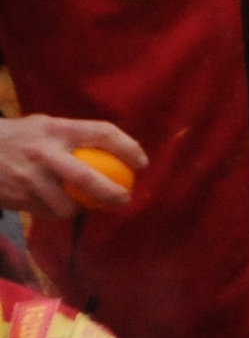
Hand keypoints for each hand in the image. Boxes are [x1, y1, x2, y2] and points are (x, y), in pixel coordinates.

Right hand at [0, 116, 143, 218]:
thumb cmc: (17, 137)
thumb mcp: (44, 125)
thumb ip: (73, 135)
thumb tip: (113, 149)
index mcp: (57, 129)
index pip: (103, 133)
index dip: (129, 148)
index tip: (141, 163)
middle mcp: (45, 152)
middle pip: (88, 178)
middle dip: (112, 193)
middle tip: (124, 198)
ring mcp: (30, 178)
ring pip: (67, 204)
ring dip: (80, 208)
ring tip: (82, 203)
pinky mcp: (18, 198)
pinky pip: (48, 213)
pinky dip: (57, 213)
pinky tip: (56, 206)